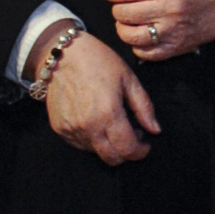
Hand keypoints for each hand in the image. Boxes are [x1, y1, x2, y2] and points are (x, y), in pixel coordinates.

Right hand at [47, 32, 160, 163]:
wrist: (62, 55)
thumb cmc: (98, 62)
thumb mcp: (129, 79)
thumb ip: (144, 108)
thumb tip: (155, 130)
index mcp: (108, 114)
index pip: (127, 149)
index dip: (140, 152)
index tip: (145, 144)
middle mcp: (88, 126)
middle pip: (111, 158)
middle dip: (126, 152)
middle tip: (131, 135)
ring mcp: (71, 129)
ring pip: (96, 152)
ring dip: (108, 144)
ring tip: (112, 123)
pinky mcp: (59, 128)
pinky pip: (79, 144)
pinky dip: (91, 139)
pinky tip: (95, 121)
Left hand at [106, 0, 214, 61]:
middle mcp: (168, 10)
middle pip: (124, 14)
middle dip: (118, 9)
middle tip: (121, 7)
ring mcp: (173, 31)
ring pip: (131, 35)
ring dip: (123, 29)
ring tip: (128, 23)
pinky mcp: (178, 46)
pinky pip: (147, 53)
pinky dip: (138, 46)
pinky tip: (141, 37)